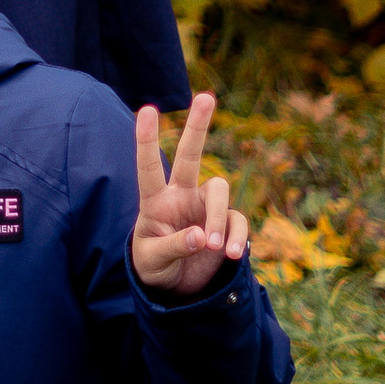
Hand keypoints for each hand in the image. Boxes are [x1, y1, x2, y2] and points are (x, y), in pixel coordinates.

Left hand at [129, 92, 249, 298]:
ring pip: (218, 190)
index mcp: (154, 200)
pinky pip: (238, 221)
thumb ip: (173, 246)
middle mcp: (181, 195)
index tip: (147, 110)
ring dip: (218, 218)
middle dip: (197, 126)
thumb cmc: (154, 266)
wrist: (175, 287)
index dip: (147, 140)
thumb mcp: (152, 260)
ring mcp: (205, 207)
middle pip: (189, 155)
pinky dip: (237, 237)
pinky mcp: (226, 224)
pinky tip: (233, 254)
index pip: (148, 166)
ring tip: (215, 247)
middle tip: (206, 97)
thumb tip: (203, 236)